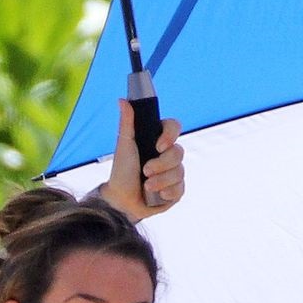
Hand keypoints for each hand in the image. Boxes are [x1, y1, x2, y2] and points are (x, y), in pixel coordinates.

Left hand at [99, 102, 184, 220]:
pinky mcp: (175, 191)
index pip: (174, 127)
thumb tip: (122, 100)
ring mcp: (173, 173)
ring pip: (179, 172)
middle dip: (161, 164)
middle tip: (146, 171)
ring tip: (147, 186)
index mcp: (157, 140)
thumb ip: (127, 123)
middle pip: (178, 152)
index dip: (170, 135)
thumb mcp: (124, 146)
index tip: (158, 146)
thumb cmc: (122, 173)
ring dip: (161, 181)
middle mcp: (168, 155)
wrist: (122, 201)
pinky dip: (168, 193)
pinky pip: (180, 189)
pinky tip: (157, 195)